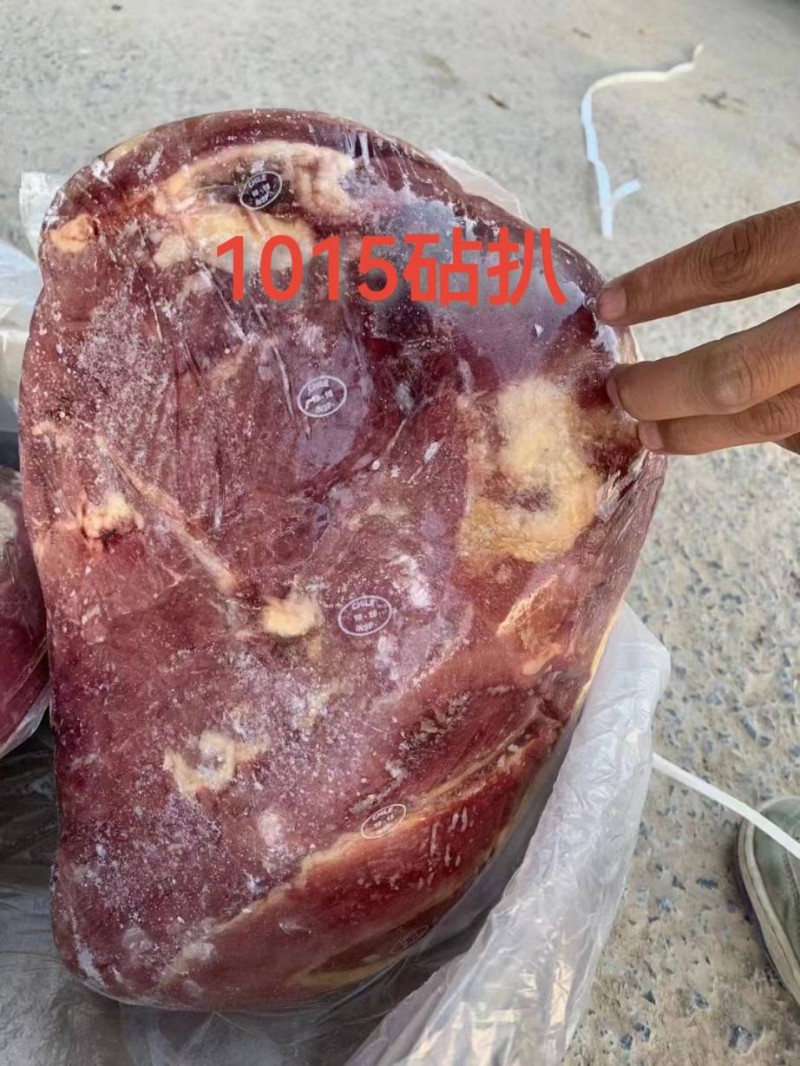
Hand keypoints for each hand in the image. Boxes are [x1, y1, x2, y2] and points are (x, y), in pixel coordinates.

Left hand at [596, 202, 799, 455]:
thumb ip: (785, 238)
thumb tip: (724, 261)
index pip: (737, 261)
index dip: (664, 285)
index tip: (607, 306)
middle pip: (735, 374)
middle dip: (663, 392)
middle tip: (618, 391)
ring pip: (769, 421)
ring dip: (701, 433)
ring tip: (651, 433)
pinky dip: (766, 432)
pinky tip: (733, 427)